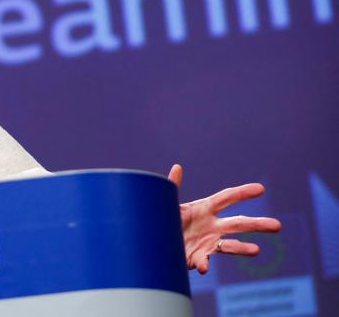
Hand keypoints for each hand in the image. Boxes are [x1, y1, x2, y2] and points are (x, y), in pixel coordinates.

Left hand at [167, 164, 281, 273]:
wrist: (156, 241)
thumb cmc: (164, 218)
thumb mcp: (167, 202)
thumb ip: (172, 186)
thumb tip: (178, 167)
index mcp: (204, 208)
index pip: (227, 198)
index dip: (242, 193)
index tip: (261, 188)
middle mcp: (211, 226)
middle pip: (238, 223)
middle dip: (258, 224)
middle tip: (278, 225)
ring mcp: (208, 243)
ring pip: (230, 246)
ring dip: (242, 248)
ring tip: (256, 250)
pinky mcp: (198, 258)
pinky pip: (204, 262)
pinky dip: (204, 264)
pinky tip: (204, 268)